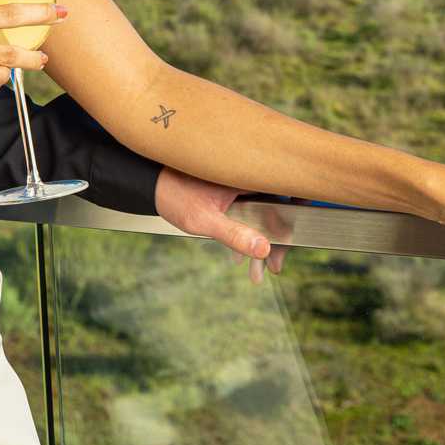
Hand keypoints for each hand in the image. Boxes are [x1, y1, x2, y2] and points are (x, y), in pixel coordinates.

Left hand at [154, 169, 291, 282]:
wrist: (148, 183)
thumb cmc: (172, 194)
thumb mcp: (202, 220)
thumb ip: (234, 234)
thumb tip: (264, 249)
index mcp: (244, 172)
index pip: (284, 189)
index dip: (296, 214)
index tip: (296, 238)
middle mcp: (246, 173)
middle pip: (276, 206)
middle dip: (276, 240)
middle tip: (273, 268)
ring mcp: (239, 181)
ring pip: (263, 212)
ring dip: (262, 241)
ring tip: (256, 273)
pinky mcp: (231, 189)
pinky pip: (248, 211)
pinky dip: (247, 232)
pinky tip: (238, 257)